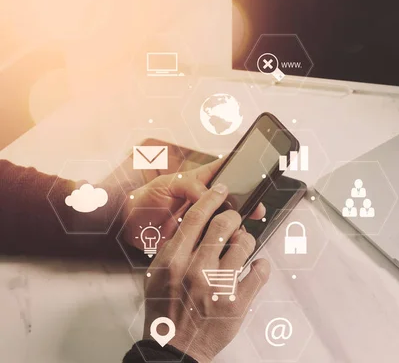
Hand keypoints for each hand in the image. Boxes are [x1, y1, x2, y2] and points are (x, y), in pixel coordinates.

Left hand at [121, 159, 265, 250]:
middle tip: (256, 209)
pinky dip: (225, 242)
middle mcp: (205, 200)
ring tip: (240, 228)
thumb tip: (212, 195)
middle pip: (234, 199)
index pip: (226, 170)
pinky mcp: (199, 237)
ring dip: (236, 224)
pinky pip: (216, 239)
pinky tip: (229, 243)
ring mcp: (204, 219)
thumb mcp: (167, 185)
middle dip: (247, 203)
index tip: (255, 176)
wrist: (128, 228)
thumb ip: (190, 186)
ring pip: (228, 220)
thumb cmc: (145, 200)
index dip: (242, 171)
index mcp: (200, 181)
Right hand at [142, 183, 270, 361]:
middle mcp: (197, 270)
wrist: (174, 348)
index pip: (196, 217)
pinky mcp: (238, 302)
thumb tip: (190, 221)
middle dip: (233, 217)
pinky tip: (256, 266)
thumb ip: (172, 247)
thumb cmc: (166, 311)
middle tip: (234, 221)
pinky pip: (260, 271)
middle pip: (225, 224)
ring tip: (242, 246)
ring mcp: (220, 286)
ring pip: (246, 243)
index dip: (212, 199)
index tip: (221, 192)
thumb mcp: (157, 274)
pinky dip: (261, 265)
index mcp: (174, 261)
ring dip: (246, 240)